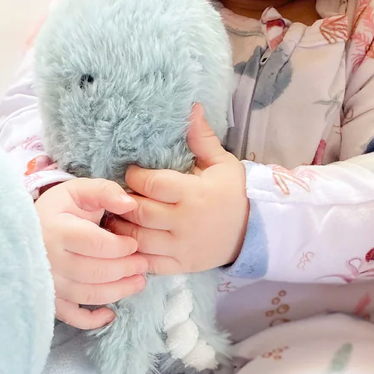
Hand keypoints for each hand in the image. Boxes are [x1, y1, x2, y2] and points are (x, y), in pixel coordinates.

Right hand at [35, 179, 147, 329]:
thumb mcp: (76, 191)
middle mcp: (50, 260)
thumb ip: (104, 191)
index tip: (134, 244)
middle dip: (126, 269)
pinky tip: (110, 313)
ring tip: (138, 282)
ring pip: (89, 295)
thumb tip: (131, 204)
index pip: (96, 244)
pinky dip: (92, 320)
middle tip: (143, 264)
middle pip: (96, 272)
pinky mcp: (49, 299)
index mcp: (57, 230)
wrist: (21, 231)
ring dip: (119, 292)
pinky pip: (71, 317)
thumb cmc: (56, 210)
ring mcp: (48, 283)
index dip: (122, 247)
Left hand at [107, 106, 248, 274]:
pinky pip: (147, 262)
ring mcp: (181, 247)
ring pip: (138, 239)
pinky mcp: (180, 266)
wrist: (256, 232)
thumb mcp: (222, 163)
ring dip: (122, 227)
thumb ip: (202, 138)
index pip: (152, 184)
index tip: (133, 173)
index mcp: (194, 194)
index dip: (135, 176)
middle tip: (118, 195)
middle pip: (140, 212)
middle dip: (123, 202)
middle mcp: (185, 222)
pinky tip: (128, 240)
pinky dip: (133, 252)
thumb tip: (191, 108)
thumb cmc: (234, 193)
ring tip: (117, 216)